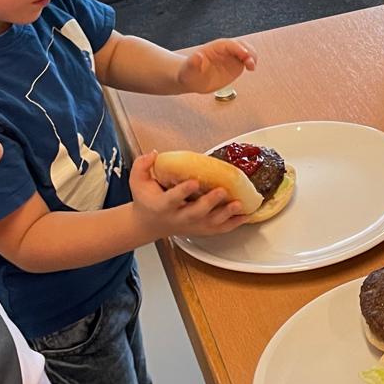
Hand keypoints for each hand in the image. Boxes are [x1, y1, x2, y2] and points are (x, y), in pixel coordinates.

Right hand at [130, 153, 248, 238]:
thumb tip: (153, 154)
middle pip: (195, 213)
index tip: (193, 181)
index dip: (182, 191)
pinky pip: (219, 230)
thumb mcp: (137, 182)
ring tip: (239, 204)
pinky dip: (233, 224)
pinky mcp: (202, 230)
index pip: (172, 199)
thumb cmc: (147, 200)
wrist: (150, 223)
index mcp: (162, 206)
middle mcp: (178, 218)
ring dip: (226, 214)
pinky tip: (245, 215)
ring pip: (210, 223)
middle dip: (209, 203)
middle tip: (221, 190)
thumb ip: (142, 166)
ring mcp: (192, 226)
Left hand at [176, 38, 256, 93]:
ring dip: (252, 57)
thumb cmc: (189, 74)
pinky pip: (246, 61)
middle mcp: (225, 50)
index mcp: (215, 47)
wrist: (192, 79)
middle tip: (250, 62)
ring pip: (246, 51)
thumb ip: (192, 63)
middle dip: (248, 51)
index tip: (244, 54)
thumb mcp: (188, 70)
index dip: (238, 48)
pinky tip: (251, 68)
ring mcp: (231, 57)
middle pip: (241, 45)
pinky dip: (251, 63)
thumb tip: (197, 56)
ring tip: (252, 67)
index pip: (229, 44)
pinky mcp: (235, 65)